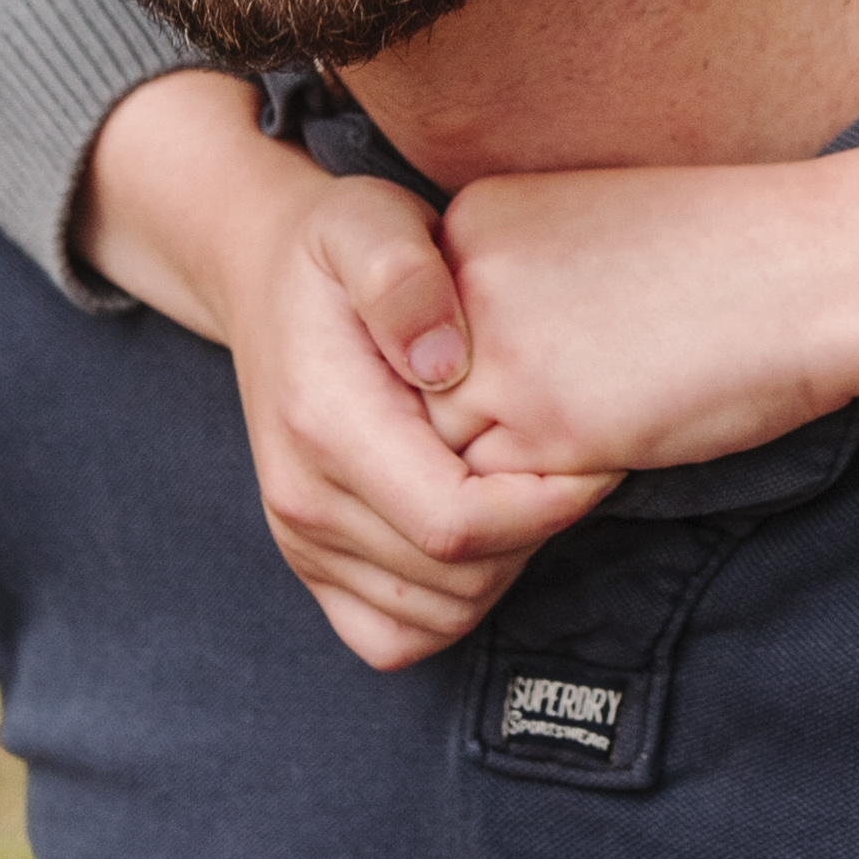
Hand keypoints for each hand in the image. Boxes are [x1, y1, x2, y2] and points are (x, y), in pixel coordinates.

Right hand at [83, 71, 612, 669]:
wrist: (263, 276)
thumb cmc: (340, 246)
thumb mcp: (371, 222)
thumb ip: (404, 278)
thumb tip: (442, 360)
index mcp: (325, 426)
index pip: (458, 523)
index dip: (548, 505)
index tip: (596, 453)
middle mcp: (302, 500)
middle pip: (459, 578)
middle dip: (538, 532)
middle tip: (571, 462)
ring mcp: (301, 541)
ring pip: (439, 616)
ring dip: (506, 566)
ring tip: (527, 486)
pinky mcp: (312, 564)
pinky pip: (397, 636)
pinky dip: (454, 604)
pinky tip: (481, 530)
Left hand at [423, 128, 858, 480]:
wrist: (812, 266)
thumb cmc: (724, 248)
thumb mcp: (587, 228)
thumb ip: (512, 282)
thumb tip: (474, 369)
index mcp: (473, 218)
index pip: (420, 329)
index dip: (480, 364)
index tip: (558, 354)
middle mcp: (466, 284)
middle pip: (424, 395)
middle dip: (485, 421)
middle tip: (572, 406)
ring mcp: (499, 357)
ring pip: (453, 454)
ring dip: (513, 463)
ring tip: (598, 424)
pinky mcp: (549, 426)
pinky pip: (507, 496)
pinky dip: (552, 492)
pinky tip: (622, 444)